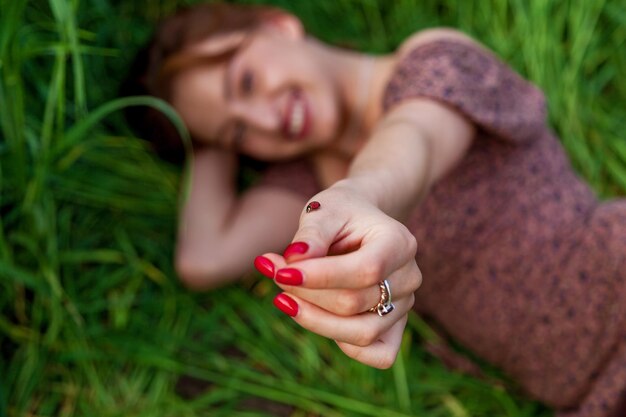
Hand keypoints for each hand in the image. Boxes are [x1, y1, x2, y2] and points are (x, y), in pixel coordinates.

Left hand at [256, 183, 421, 367]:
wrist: (360, 221)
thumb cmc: (340, 213)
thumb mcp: (324, 211)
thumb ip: (311, 235)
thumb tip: (293, 261)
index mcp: (400, 242)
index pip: (364, 270)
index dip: (320, 277)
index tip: (279, 270)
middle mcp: (409, 277)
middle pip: (354, 304)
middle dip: (305, 293)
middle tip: (273, 271)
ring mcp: (405, 305)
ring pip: (360, 333)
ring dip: (313, 319)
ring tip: (283, 296)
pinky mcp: (395, 327)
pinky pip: (376, 354)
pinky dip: (343, 343)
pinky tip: (314, 316)